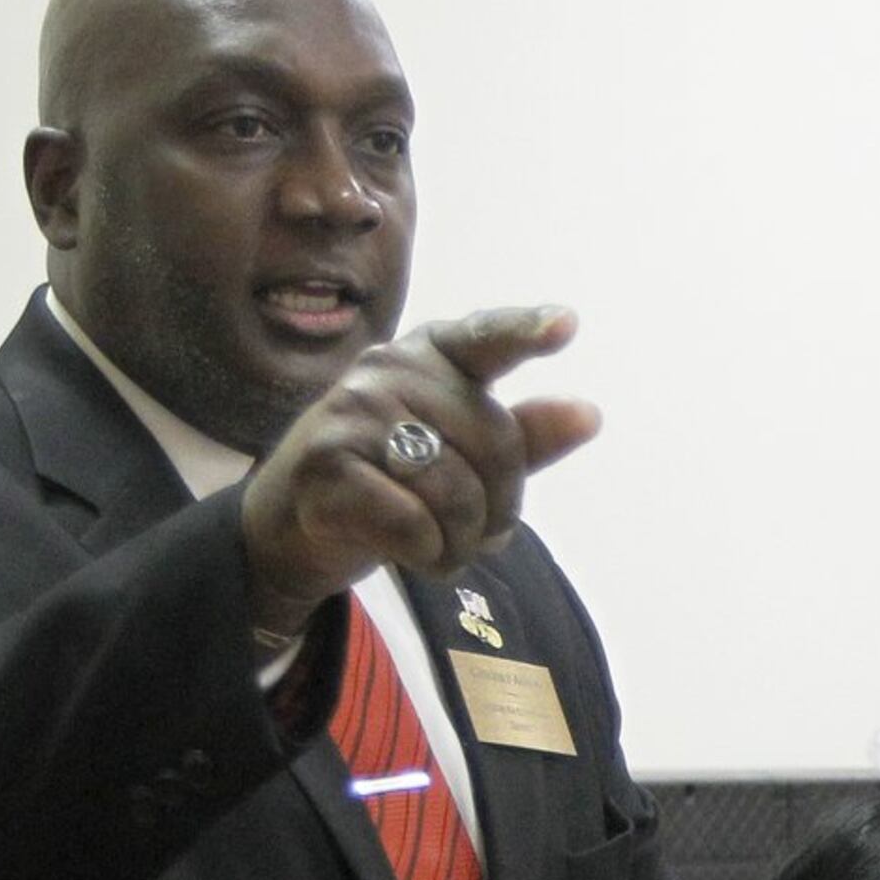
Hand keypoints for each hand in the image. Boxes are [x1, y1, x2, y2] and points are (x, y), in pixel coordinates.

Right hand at [237, 307, 601, 629]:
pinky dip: (426, 555)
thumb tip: (589, 415)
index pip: (485, 339)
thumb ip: (523, 438)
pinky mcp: (325, 466)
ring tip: (439, 547)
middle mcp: (387, 370)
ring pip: (457, 492)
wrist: (290, 524)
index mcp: (428, 355)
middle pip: (495, 443)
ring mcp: (351, 413)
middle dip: (501, 508)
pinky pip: (414, 524)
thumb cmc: (389, 481)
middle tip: (475, 533)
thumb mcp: (460, 457)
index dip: (525, 332)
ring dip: (462, 543)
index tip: (566, 324)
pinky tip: (409, 553)